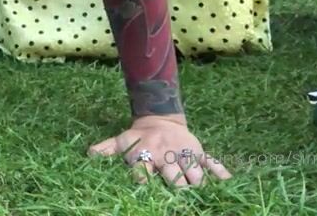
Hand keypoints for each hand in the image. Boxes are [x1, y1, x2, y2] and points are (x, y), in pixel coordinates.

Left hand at [88, 115, 232, 186]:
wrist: (159, 118)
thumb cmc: (138, 136)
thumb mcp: (120, 141)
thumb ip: (105, 149)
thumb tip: (88, 154)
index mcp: (146, 154)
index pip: (144, 169)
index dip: (143, 179)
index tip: (144, 186)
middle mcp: (166, 155)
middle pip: (174, 174)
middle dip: (178, 186)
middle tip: (181, 197)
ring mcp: (184, 153)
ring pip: (194, 170)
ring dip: (198, 181)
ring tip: (201, 194)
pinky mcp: (198, 152)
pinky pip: (212, 162)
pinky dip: (220, 171)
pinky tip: (228, 181)